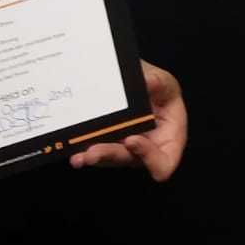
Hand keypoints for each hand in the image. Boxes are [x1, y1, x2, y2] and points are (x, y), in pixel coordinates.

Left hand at [71, 60, 186, 180]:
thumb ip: (159, 83)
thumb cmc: (161, 88)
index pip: (164, 162)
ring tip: (80, 156)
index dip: (149, 157)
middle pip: (130, 160)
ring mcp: (126, 149)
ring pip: (111, 159)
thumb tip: (147, 82)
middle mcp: (147, 150)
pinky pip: (98, 152)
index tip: (132, 140)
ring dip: (95, 157)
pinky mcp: (110, 145)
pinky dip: (85, 153)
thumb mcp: (165, 82)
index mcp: (169, 139)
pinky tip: (74, 153)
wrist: (141, 85)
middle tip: (93, 152)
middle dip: (111, 155)